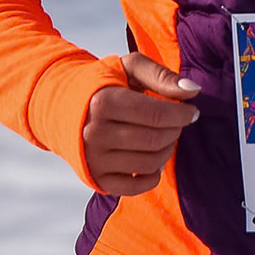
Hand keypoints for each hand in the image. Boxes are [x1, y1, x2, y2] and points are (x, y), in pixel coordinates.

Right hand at [81, 53, 200, 195]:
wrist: (61, 105)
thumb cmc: (101, 84)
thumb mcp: (128, 68)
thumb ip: (161, 76)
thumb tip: (193, 92)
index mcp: (103, 103)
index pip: (157, 115)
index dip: (182, 114)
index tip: (192, 111)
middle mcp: (96, 134)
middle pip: (156, 140)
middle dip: (176, 130)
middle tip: (178, 121)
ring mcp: (95, 159)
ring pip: (150, 163)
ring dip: (167, 150)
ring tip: (166, 136)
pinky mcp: (97, 179)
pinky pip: (137, 186)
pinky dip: (153, 175)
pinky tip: (154, 158)